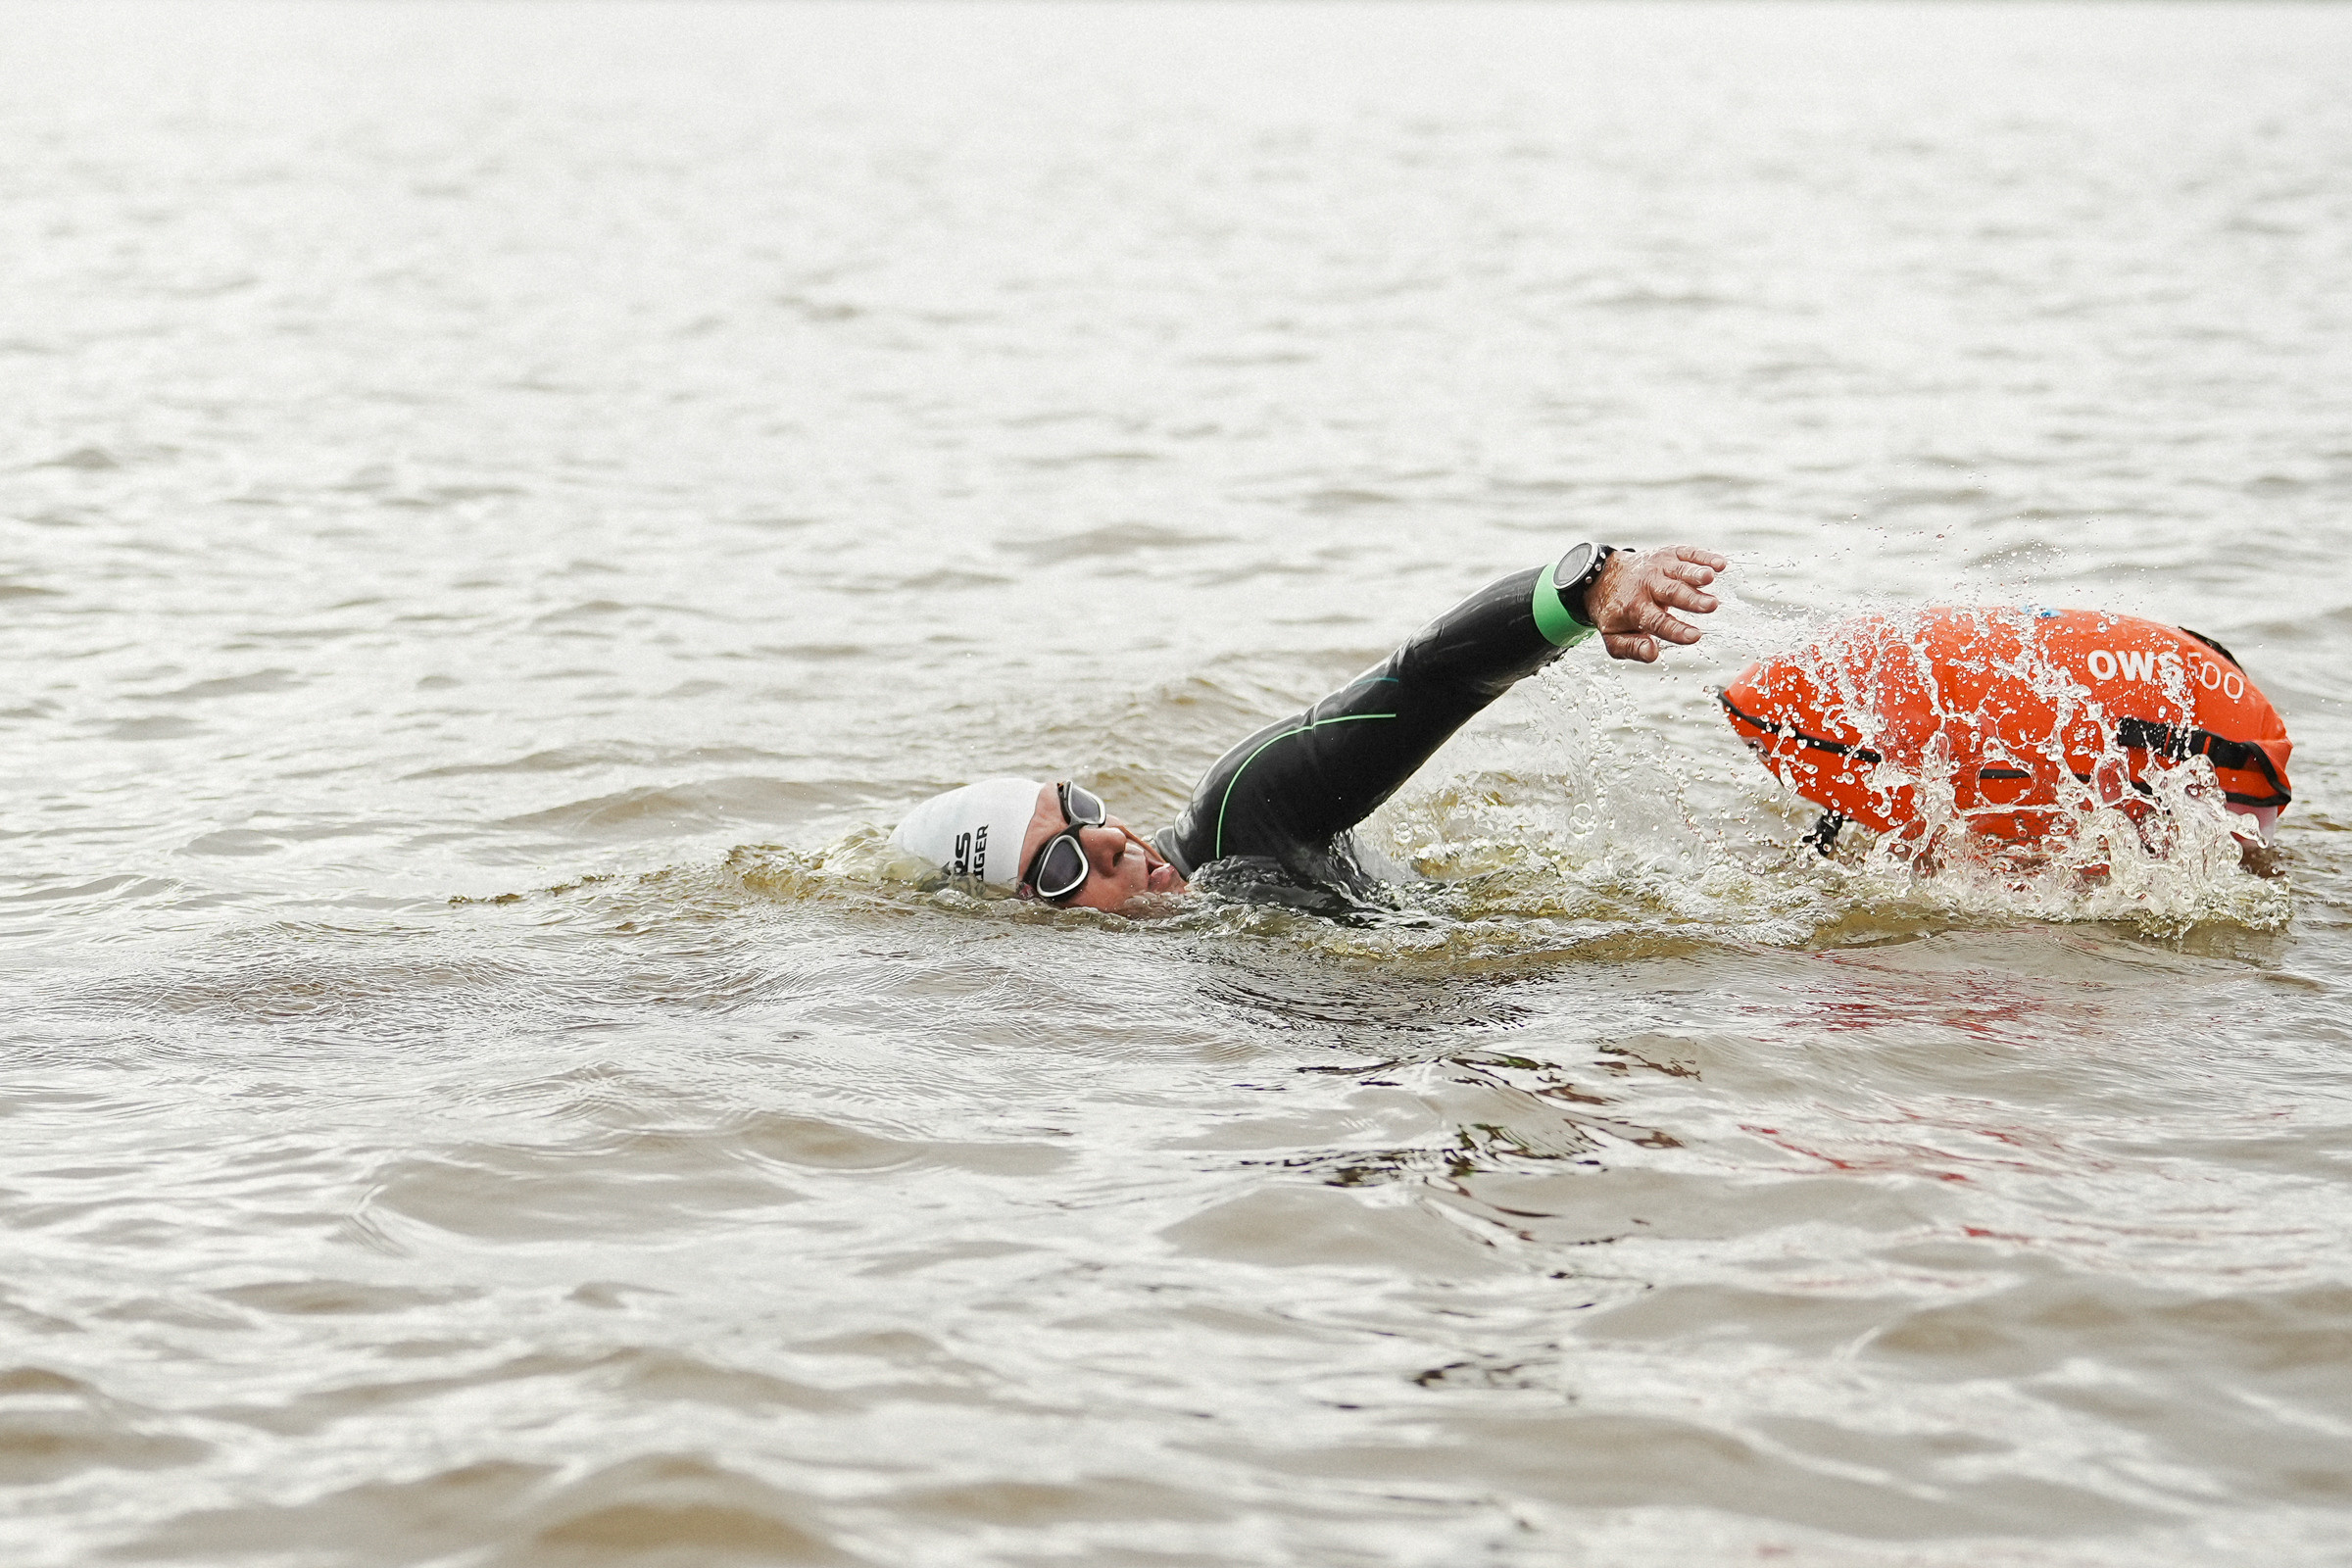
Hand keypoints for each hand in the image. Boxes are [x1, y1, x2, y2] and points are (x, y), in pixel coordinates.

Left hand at [1584, 546, 1727, 662]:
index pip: (1657, 621)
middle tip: (1711, 605)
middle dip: (1692, 599)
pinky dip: (1703, 557)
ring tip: (1711, 577)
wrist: (1603, 576)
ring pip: (1679, 570)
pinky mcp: (1668, 554)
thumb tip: (1652, 653)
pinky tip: (1720, 564)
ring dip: (1696, 573)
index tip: (1695, 636)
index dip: (1676, 629)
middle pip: (1672, 592)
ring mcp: (1659, 567)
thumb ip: (1631, 647)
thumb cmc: (1615, 610)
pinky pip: (1686, 554)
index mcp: (1634, 608)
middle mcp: (1647, 585)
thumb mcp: (1613, 635)